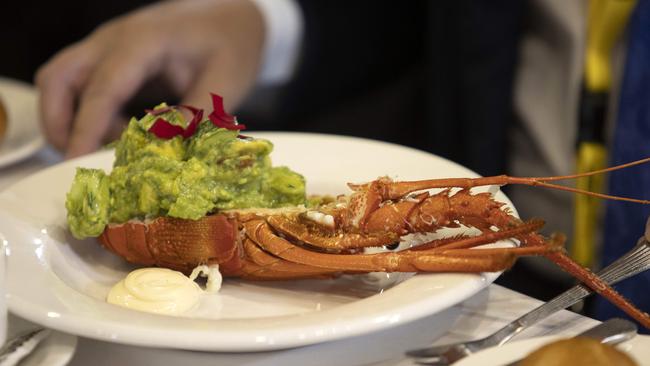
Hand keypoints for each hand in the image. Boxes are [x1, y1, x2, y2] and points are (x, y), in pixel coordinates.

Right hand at [36, 0, 264, 157]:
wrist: (235, 15)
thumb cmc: (233, 44)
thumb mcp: (223, 83)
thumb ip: (191, 118)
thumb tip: (164, 154)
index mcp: (143, 42)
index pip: (102, 89)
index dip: (86, 129)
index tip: (78, 163)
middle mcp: (114, 39)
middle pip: (58, 79)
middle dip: (60, 124)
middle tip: (84, 161)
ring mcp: (108, 45)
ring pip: (61, 81)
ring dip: (71, 119)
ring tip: (115, 146)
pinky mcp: (111, 57)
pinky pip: (81, 84)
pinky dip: (90, 113)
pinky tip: (123, 133)